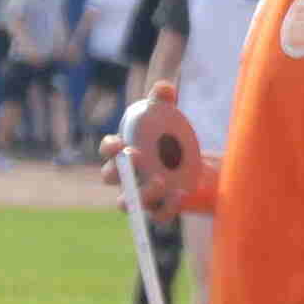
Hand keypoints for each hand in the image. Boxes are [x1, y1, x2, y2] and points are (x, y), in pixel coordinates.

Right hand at [107, 80, 201, 219]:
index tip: (119, 142)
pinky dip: (167, 208)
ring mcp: (142, 194)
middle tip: (137, 156)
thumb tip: (163, 87)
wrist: (195, 161)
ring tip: (160, 180)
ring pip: (128, 203)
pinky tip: (181, 193)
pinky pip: (158, 216)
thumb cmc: (172, 136)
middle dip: (119, 170)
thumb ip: (164, 99)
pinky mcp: (162, 207)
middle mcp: (127, 176)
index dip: (109, 147)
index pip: (108, 150)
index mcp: (124, 151)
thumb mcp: (170, 114)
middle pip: (111, 178)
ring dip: (140, 194)